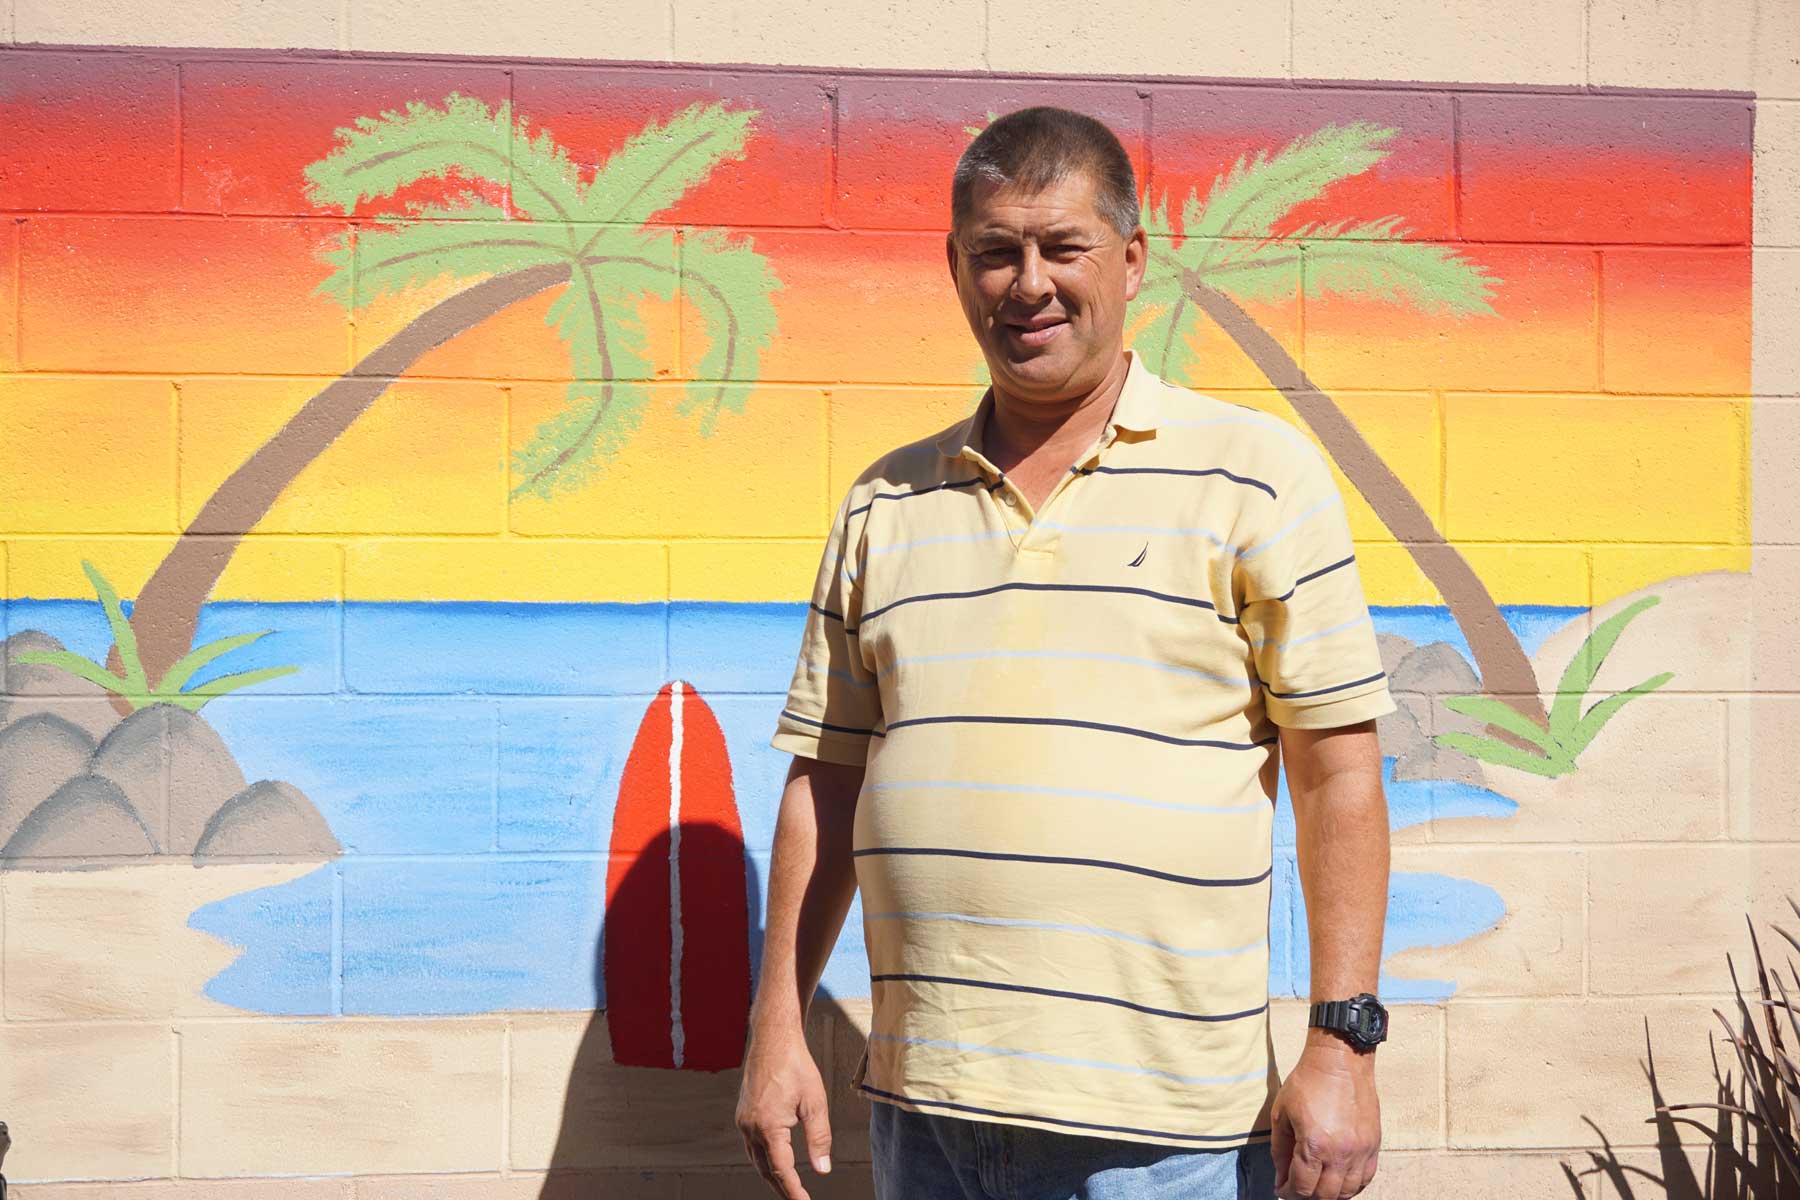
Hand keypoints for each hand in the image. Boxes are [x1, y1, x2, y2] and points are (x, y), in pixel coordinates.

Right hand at [735, 1019, 834, 1199]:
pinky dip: (763, 1159)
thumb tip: (822, 1169)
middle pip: (765, 1170)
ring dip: (771, 1175)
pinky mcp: (743, 1114)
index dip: (793, 1191)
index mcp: (768, 1127)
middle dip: (781, 1188)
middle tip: (797, 1199)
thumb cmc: (796, 1066)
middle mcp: (750, 1127)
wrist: (773, 1039)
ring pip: (756, 1159)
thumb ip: (819, 1138)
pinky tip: (775, 1160)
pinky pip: (752, 1146)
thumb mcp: (815, 1102)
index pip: (781, 1170)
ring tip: (788, 1186)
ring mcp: (743, 1121)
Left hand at [1269, 1035, 1380, 1199]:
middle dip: (1307, 1196)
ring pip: (1347, 1191)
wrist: (1340, 1061)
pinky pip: (1365, 1178)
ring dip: (1330, 1193)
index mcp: (1314, 1145)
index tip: (1283, 1188)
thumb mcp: (1282, 1114)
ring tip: (1317, 1183)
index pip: (1303, 1188)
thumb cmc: (1308, 1083)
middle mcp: (1341, 1153)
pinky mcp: (1373, 1145)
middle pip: (1325, 1196)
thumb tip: (1281, 1177)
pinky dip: (1351, 1185)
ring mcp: (1361, 1151)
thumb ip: (1280, 1151)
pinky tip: (1339, 1179)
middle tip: (1298, 1187)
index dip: (1289, 1192)